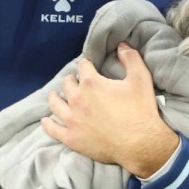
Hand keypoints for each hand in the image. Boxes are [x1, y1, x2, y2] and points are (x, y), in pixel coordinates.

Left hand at [40, 43, 178, 178]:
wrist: (140, 143)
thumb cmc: (141, 110)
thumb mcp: (141, 79)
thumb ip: (131, 58)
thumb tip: (121, 45)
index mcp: (92, 83)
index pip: (83, 66)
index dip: (87, 64)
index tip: (89, 66)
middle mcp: (77, 99)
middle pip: (67, 84)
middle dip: (72, 80)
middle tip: (76, 82)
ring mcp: (72, 119)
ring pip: (55, 104)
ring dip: (55, 97)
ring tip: (56, 96)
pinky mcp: (71, 138)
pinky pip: (52, 129)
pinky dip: (48, 123)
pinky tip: (47, 120)